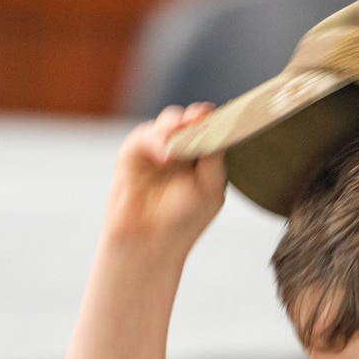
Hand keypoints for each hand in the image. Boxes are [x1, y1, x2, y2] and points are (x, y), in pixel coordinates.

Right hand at [103, 104, 227, 251]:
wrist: (150, 243)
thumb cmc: (184, 220)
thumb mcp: (210, 189)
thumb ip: (214, 159)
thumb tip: (217, 128)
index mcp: (205, 155)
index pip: (213, 128)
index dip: (217, 120)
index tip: (223, 116)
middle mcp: (183, 147)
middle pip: (191, 119)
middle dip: (197, 116)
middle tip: (201, 118)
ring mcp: (159, 147)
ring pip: (169, 122)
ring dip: (176, 125)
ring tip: (181, 136)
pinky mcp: (134, 152)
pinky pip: (146, 136)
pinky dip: (156, 141)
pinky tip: (166, 157)